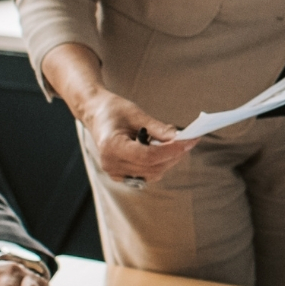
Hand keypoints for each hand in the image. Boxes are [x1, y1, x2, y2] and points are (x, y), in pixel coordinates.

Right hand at [74, 87, 197, 187]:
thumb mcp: (136, 114)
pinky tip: (162, 151)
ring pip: (152, 174)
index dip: (172, 150)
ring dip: (168, 160)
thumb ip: (158, 129)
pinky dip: (158, 164)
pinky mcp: (119, 175)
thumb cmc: (114, 110)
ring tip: (176, 144)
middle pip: (152, 167)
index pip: (148, 156)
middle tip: (189, 140)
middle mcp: (111, 164)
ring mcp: (114, 172)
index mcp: (111, 146)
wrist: (95, 114)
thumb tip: (180, 138)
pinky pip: (146, 174)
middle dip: (174, 155)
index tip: (189, 141)